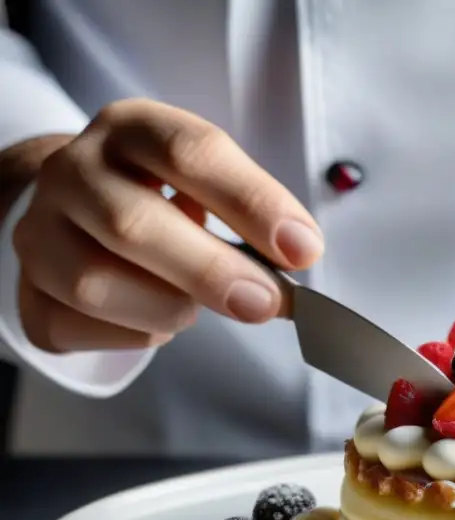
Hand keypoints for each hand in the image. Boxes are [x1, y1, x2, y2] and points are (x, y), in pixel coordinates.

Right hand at [8, 98, 322, 353]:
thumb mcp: (211, 184)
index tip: (303, 248)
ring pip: (95, 283)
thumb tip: (298, 260)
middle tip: (265, 302)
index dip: (253, 204)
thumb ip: (253, 220)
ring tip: (194, 307)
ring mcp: (40, 231)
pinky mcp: (29, 292)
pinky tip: (153, 320)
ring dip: (167, 308)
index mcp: (132, 130)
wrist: (79, 212)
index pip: (191, 154)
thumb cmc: (163, 198)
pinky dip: (133, 334)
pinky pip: (77, 326)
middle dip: (211, 271)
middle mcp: (73, 171)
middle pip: (134, 223)